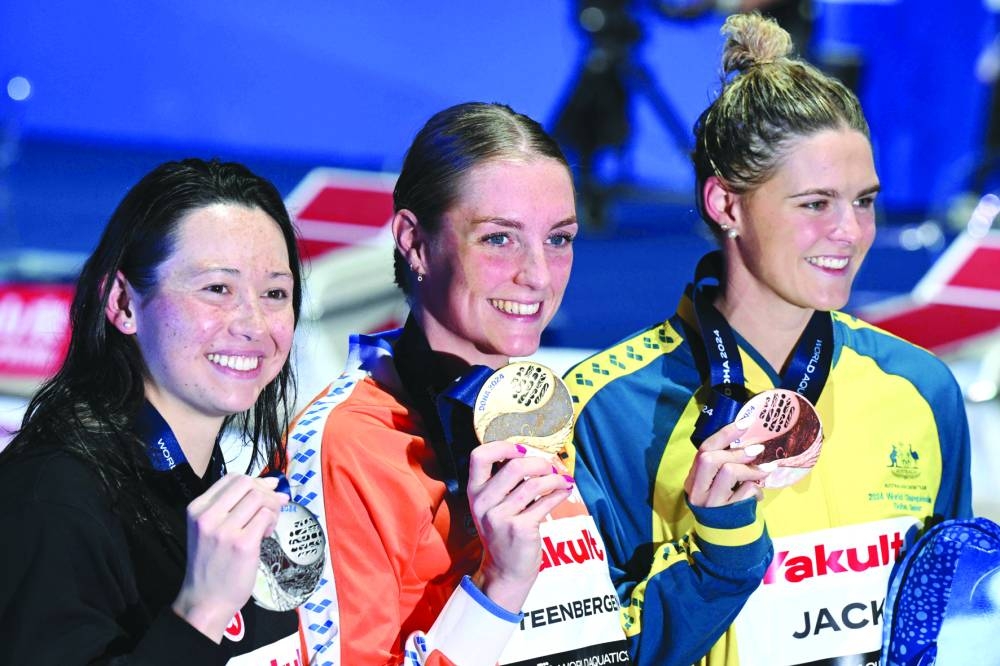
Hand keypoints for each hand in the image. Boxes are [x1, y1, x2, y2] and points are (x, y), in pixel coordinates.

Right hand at [172, 473, 288, 640]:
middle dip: (266, 491)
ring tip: (267, 525)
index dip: (255, 480)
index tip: (267, 489)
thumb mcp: (209, 528)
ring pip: (259, 498)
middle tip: (273, 507)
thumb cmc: (211, 564)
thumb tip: (269, 484)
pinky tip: (266, 535)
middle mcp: (208, 516)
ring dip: (272, 507)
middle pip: (247, 483)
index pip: (232, 478)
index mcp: (197, 508)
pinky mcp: (242, 544)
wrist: (205, 600)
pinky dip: (272, 521)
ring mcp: (225, 530)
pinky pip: (266, 516)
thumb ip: (230, 506)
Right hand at [467, 441, 572, 612]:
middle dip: (539, 463)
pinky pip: (545, 502)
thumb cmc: (503, 531)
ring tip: (562, 480)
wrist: (505, 571)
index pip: (479, 456)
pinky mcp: (520, 529)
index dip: (502, 447)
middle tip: (550, 467)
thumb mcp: (493, 505)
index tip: (521, 451)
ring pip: (534, 484)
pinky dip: (559, 493)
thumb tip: (531, 454)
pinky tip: (564, 491)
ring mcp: (500, 517)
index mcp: (474, 491)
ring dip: (554, 478)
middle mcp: (483, 503)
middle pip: (514, 466)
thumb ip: (503, 481)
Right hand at [685, 420, 769, 506]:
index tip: (744, 423)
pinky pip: (745, 492)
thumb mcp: (714, 485)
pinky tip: (758, 494)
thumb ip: (723, 467)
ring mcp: (711, 503)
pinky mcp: (727, 514)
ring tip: (764, 471)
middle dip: (736, 451)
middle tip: (757, 450)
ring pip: (729, 473)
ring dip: (751, 469)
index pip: (703, 450)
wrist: (721, 540)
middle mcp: (697, 490)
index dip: (724, 434)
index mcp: (693, 478)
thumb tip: (747, 444)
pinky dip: (756, 489)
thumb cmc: (721, 505)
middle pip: (710, 459)